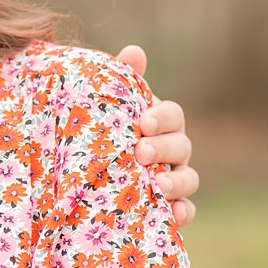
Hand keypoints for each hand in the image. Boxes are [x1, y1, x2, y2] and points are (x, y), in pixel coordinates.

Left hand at [115, 45, 198, 225]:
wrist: (78, 170)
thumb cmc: (98, 129)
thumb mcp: (104, 106)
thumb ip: (119, 80)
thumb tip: (135, 51)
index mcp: (158, 121)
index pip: (172, 114)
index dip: (161, 117)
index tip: (142, 122)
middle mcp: (171, 149)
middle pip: (181, 146)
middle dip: (163, 148)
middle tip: (140, 153)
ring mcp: (173, 178)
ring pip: (189, 178)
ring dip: (177, 182)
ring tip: (158, 186)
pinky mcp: (168, 206)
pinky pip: (185, 211)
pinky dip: (183, 213)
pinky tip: (173, 216)